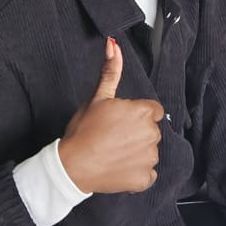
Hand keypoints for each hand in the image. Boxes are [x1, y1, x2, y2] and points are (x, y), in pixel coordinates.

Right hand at [58, 39, 163, 194]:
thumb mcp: (97, 97)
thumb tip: (114, 45)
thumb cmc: (83, 131)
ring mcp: (149, 159)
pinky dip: (136, 173)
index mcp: (144, 113)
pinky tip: (118, 167)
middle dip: (137, 133)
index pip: (152, 111)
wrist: (72, 165)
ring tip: (113, 152)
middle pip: (151, 131)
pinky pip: (148, 174)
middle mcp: (152, 135)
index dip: (136, 115)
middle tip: (113, 137)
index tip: (120, 122)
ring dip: (137, 153)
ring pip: (149, 152)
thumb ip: (111, 71)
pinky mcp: (145, 179)